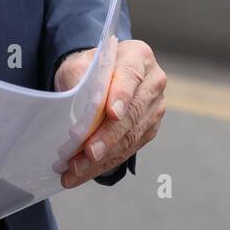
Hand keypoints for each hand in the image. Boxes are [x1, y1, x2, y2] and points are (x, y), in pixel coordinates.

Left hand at [53, 40, 164, 188]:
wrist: (98, 77)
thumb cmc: (88, 69)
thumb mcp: (77, 66)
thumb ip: (79, 80)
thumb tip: (82, 113)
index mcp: (138, 56)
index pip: (130, 75)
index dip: (121, 95)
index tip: (111, 113)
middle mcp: (153, 82)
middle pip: (132, 112)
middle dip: (107, 137)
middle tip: (87, 153)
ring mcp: (154, 107)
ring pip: (130, 136)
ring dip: (102, 157)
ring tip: (74, 170)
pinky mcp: (148, 129)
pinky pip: (128, 150)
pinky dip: (104, 163)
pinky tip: (82, 173)